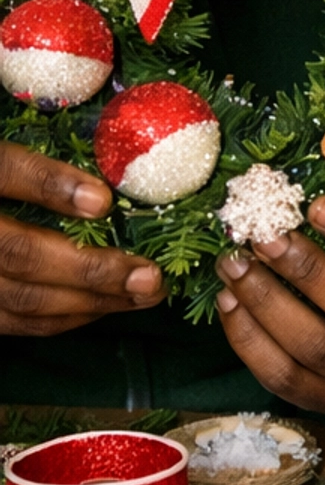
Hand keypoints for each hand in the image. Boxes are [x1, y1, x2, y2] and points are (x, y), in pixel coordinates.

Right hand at [0, 141, 162, 335]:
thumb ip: (31, 163)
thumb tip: (102, 184)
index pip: (4, 170)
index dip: (50, 185)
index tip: (103, 200)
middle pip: (18, 252)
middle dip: (90, 269)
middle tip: (149, 274)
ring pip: (21, 299)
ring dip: (89, 302)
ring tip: (144, 294)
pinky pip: (12, 322)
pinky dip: (61, 319)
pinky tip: (103, 306)